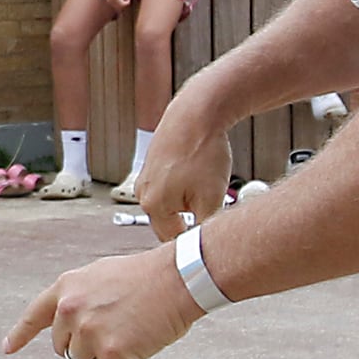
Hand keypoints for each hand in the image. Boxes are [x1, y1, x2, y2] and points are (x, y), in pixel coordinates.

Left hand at [5, 246, 199, 358]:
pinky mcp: (114, 354)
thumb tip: (72, 324)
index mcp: (66, 288)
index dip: (21, 335)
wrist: (178, 277)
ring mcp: (91, 333)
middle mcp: (71, 311)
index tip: (9, 349)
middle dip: (84, 350)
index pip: (35, 316)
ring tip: (128, 346)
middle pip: (64, 349)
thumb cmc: (145, 275)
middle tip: (114, 336)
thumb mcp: (99, 276)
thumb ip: (81, 298)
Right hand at [104, 0, 133, 7]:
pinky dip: (119, 4)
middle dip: (125, 4)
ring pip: (118, 8)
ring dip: (122, 4)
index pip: (124, 5)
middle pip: (121, 8)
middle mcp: (110, 0)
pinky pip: (115, 6)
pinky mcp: (109, 1)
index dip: (128, 2)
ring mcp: (109, 1)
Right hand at [131, 99, 231, 231]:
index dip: (195, 241)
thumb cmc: (203, 153)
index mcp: (154, 206)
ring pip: (171, 202)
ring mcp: (147, 176)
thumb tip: (204, 245)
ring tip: (209, 185)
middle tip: (215, 210)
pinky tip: (201, 171)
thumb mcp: (211, 198)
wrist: (197, 113)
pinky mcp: (154, 163)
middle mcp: (144, 193)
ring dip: (189, 201)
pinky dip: (186, 183)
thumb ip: (204, 228)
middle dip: (191, 220)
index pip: (173, 240)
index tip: (212, 239)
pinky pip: (170, 184)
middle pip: (170, 221)